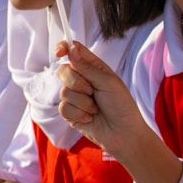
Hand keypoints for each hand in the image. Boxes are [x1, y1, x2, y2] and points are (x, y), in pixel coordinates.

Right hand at [56, 41, 181, 182]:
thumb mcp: (108, 82)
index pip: (73, 51)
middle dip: (76, 82)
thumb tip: (70, 50)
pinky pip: (64, 108)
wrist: (124, 134)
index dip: (63, 47)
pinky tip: (90, 118)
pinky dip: (79, 113)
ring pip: (63, 91)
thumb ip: (87, 67)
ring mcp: (75, 97)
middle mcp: (82, 80)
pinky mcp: (71, 113)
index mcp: (93, 68)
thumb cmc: (122, 106)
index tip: (59, 52)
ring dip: (82, 102)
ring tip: (96, 109)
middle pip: (63, 70)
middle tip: (91, 91)